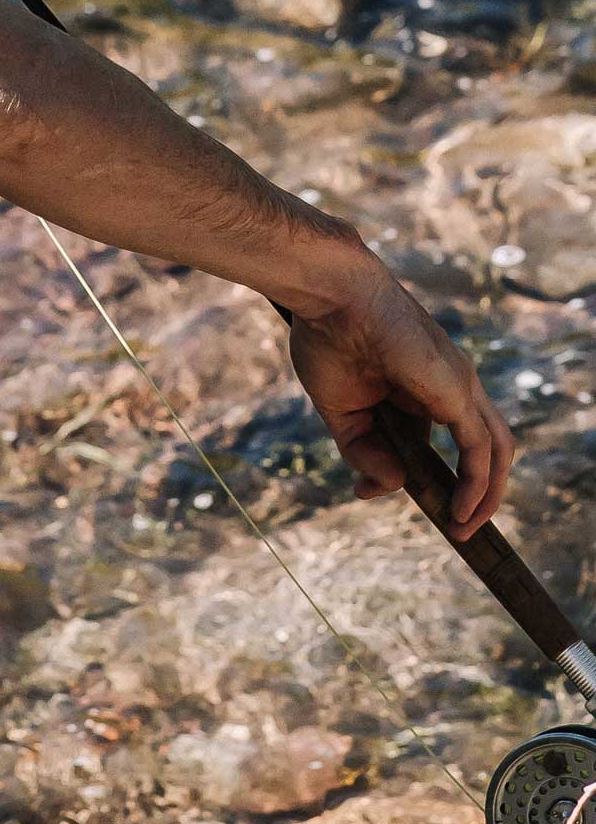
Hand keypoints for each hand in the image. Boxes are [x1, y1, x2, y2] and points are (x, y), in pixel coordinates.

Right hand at [287, 258, 514, 536]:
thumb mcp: (340, 410)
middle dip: (472, 493)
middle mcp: (449, 388)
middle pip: (479, 450)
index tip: (370, 489)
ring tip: (462, 528)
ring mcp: (460, 387)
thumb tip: (390, 487)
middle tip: (453, 527)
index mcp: (419, 388)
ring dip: (485, 496)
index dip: (414, 476)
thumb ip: (363, 450)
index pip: (431, 443)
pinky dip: (479, 486)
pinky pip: (483, 450)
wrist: (331, 295)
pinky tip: (460, 512)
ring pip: (494, 452)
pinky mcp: (459, 392)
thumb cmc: (328, 338)